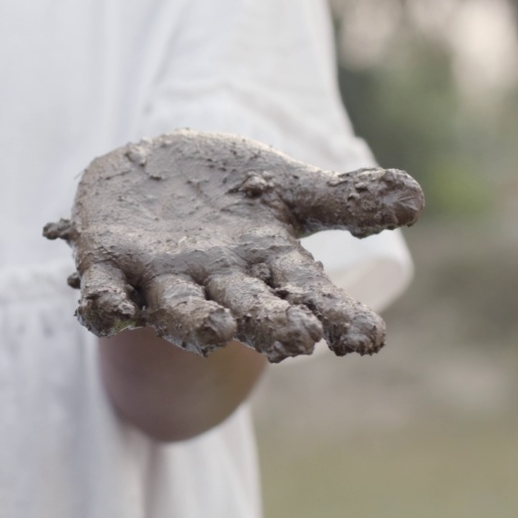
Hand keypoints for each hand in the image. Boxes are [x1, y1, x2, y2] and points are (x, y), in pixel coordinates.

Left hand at [44, 131, 422, 361]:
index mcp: (264, 265)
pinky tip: (108, 306)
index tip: (366, 338)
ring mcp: (160, 280)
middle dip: (270, 326)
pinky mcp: (107, 267)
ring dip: (193, 322)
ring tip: (214, 327)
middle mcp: (215, 283)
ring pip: (177, 313)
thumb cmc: (225, 194)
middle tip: (298, 337)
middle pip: (246, 313)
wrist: (147, 178)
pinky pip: (102, 297)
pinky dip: (104, 306)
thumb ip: (342, 196)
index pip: (309, 298)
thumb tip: (415, 197)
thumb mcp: (283, 188)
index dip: (337, 319)